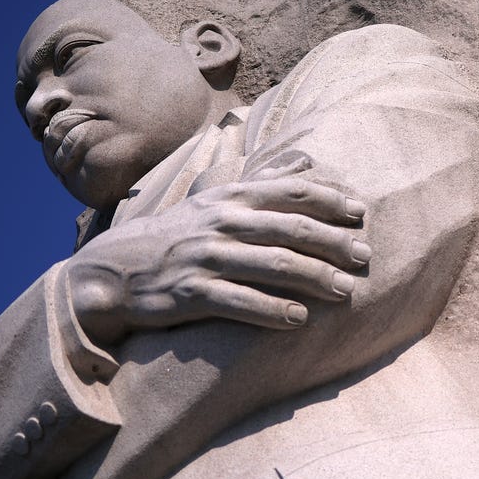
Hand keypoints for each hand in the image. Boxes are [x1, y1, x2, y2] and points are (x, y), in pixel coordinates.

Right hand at [65, 177, 370, 346]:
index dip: (328, 201)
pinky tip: (299, 319)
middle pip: (289, 229)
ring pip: (271, 265)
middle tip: (364, 257)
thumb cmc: (176, 234)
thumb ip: (262, 180)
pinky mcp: (189, 294)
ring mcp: (204, 258)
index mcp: (230, 198)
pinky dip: (271, 310)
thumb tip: (305, 159)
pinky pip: (238, 302)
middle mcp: (220, 223)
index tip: (360, 213)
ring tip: (345, 291)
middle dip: (332, 243)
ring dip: (313, 278)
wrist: (113, 270)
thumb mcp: (215, 200)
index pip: (289, 192)